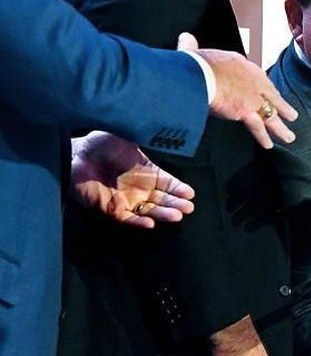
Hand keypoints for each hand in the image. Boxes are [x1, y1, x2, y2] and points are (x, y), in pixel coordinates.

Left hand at [70, 131, 194, 227]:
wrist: (75, 154)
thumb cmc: (101, 143)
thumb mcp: (128, 138)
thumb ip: (147, 138)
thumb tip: (167, 132)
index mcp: (147, 172)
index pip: (169, 183)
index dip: (179, 188)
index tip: (190, 193)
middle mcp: (140, 188)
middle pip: (162, 199)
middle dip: (176, 203)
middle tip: (188, 207)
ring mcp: (126, 199)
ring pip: (149, 210)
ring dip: (163, 214)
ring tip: (177, 215)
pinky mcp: (111, 208)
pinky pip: (128, 218)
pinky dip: (139, 222)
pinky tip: (150, 223)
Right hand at [178, 32, 297, 148]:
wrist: (201, 75)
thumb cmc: (197, 64)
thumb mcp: (196, 52)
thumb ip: (192, 47)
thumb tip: (185, 37)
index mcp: (243, 65)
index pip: (258, 78)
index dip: (265, 89)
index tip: (270, 94)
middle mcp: (253, 81)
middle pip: (272, 97)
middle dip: (282, 108)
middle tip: (292, 116)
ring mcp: (252, 98)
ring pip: (271, 114)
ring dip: (280, 127)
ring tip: (289, 137)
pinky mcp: (246, 111)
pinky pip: (259, 127)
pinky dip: (264, 137)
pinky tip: (269, 144)